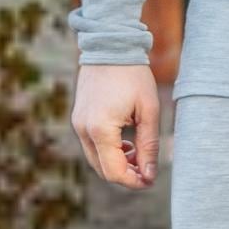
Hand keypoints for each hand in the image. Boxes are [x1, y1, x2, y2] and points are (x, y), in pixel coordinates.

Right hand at [71, 63, 160, 188]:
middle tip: (147, 170)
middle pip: (102, 169)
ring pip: (96, 159)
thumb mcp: (148, 110)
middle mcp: (83, 130)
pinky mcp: (78, 118)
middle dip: (126, 174)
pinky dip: (108, 150)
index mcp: (100, 129)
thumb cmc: (133, 76)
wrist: (111, 46)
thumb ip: (149, 145)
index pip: (114, 172)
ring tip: (139, 152)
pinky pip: (92, 145)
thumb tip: (149, 175)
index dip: (133, 182)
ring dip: (117, 162)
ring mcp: (78, 124)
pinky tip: (126, 142)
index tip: (150, 180)